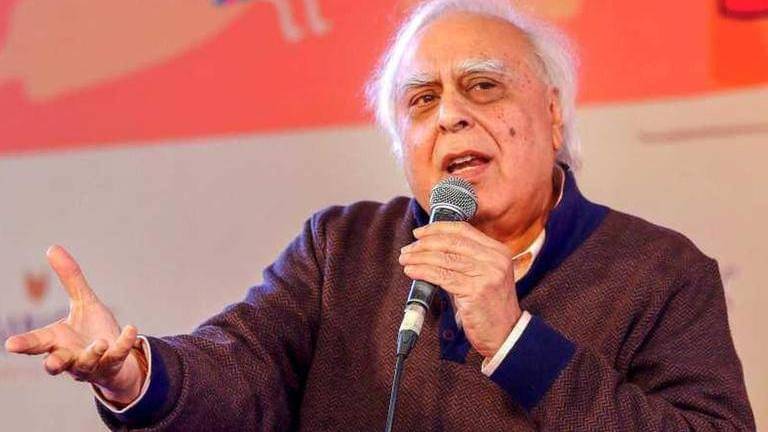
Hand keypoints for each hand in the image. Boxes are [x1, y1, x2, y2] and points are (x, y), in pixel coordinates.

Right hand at [4, 245, 145, 404]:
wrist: (116, 355)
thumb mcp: (84, 302)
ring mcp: (91, 364)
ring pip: (85, 365)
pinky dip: (123, 344)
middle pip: (55, 363)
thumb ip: (70, 279)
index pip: (36, 343)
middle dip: (53, 363)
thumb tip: (52, 248)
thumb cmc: (92, 330)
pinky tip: (131, 329)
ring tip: (100, 343)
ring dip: (91, 355)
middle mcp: (70, 357)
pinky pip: (116, 357)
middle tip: (51, 362)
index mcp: (56, 341)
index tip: (11, 344)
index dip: (23, 344)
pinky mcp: (111, 366)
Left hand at [399, 222, 521, 357]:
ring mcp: (487, 274)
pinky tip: (412, 271)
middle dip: (424, 243)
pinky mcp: (476, 291)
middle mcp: (495, 259)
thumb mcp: (484, 275)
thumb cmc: (489, 306)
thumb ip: (465, 260)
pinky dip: (423, 272)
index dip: (438, 228)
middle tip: (408, 248)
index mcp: (498, 251)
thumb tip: (430, 249)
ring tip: (405, 259)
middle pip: (452, 242)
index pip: (463, 229)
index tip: (420, 232)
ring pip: (445, 259)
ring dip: (419, 257)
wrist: (506, 334)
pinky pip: (442, 277)